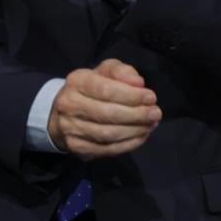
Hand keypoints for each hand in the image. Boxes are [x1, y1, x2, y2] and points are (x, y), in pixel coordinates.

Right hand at [47, 59, 162, 159]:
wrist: (64, 112)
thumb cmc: (93, 88)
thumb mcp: (106, 71)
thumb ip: (122, 72)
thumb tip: (138, 83)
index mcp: (77, 81)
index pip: (106, 90)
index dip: (131, 95)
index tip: (151, 98)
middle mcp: (69, 105)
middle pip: (108, 113)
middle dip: (137, 114)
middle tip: (155, 113)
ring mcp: (71, 128)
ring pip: (108, 134)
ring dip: (135, 130)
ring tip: (151, 124)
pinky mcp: (77, 147)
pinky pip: (108, 149)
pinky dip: (129, 144)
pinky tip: (141, 136)